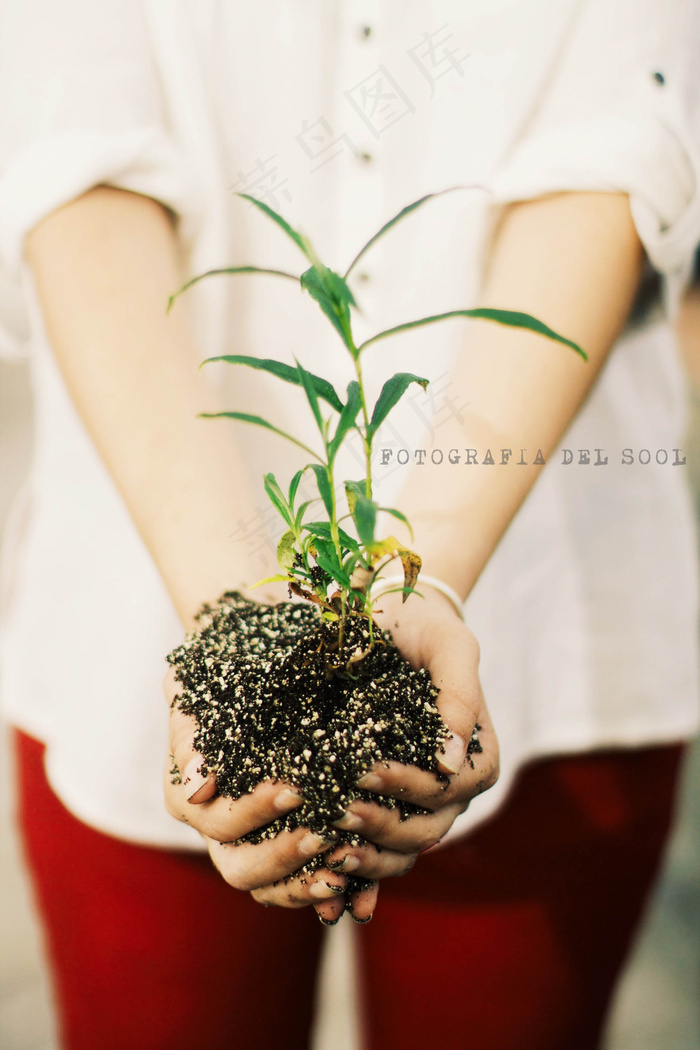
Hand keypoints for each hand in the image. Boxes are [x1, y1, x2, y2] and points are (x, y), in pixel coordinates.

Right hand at [163, 667, 374, 922]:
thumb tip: (197, 783)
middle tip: (324, 834)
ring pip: (268, 888)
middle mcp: (214, 832)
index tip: (295, 789)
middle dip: (282, 854)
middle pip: (239, 867)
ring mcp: (247, 847)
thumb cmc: (223, 676)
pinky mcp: (281, 854)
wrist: (254, 674)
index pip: (217, 820)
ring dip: (305, 883)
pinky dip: (322, 889)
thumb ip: (192, 731)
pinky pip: (297, 888)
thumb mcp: (198, 690)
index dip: (254, 812)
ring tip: (343, 868)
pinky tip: (353, 884)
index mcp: (188, 798)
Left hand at [323, 587, 498, 880]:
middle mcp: (453, 789)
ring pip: (402, 849)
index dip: (409, 788)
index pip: (448, 789)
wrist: (394, 623)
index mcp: (477, 758)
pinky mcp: (388, 806)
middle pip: (425, 829)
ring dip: (367, 855)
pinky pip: (378, 848)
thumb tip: (450, 761)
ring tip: (326, 845)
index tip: (364, 773)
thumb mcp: (449, 646)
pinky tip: (327, 869)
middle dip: (381, 825)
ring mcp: (419, 803)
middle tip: (336, 811)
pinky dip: (357, 868)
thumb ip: (460, 695)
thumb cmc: (426, 628)